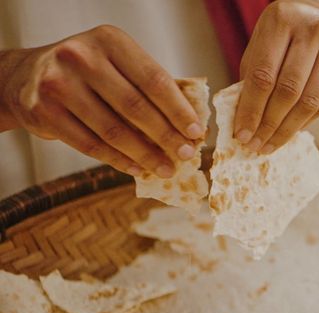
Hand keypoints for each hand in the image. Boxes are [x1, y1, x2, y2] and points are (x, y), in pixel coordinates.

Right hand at [0, 26, 205, 177]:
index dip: (178, 110)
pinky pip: (90, 145)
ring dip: (144, 155)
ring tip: (165, 168)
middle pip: (135, 106)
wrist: (25, 77)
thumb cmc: (88, 73)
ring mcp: (58, 84)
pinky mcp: (43, 111)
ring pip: (113, 130)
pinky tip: (137, 168)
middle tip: (185, 155)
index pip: (154, 80)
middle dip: (165, 136)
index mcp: (109, 40)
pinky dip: (118, 160)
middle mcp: (81, 57)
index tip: (197, 133)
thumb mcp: (116, 63)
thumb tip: (189, 126)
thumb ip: (148, 86)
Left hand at [235, 0, 318, 153]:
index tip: (241, 134)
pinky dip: (307, 122)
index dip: (251, 109)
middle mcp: (313, 28)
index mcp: (282, 18)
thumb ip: (253, 74)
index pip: (263, 75)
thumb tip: (244, 121)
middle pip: (288, 91)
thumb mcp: (263, 41)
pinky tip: (292, 131)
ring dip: (288, 129)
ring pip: (310, 101)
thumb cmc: (287, 33)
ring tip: (270, 144)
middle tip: (255, 146)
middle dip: (269, 124)